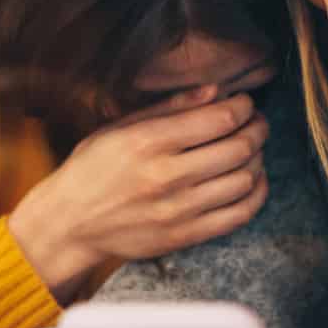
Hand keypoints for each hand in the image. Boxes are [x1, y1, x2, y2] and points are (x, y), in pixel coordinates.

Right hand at [10, 86, 268, 299]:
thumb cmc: (92, 169)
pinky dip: (256, 194)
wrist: (69, 224)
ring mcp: (178, 209)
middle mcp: (166, 175)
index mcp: (149, 141)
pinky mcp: (185, 236)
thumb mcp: (119, 128)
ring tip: (251, 150)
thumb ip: (169, 108)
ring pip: (244, 179)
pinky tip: (252, 181)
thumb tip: (215, 91)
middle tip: (256, 123)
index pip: (220, 118)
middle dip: (257, 129)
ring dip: (258, 159)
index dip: (243, 107)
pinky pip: (239, 214)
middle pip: (239, 147)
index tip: (244, 103)